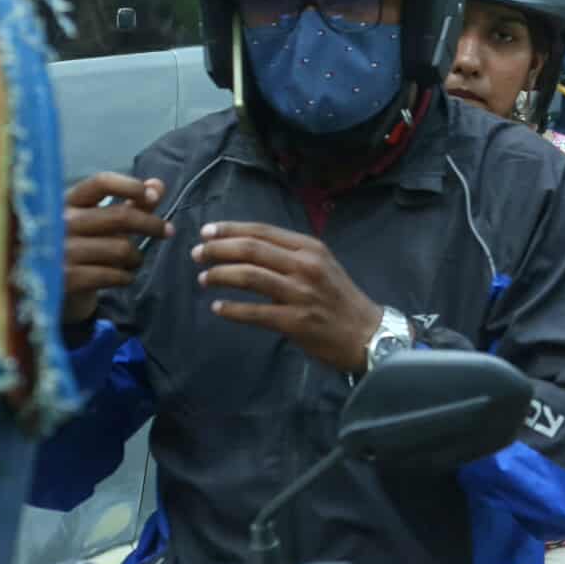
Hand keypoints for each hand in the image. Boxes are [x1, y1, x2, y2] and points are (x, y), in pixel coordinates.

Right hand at [62, 173, 172, 323]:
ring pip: (121, 248)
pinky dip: (126, 277)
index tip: (153, 197)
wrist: (45, 288)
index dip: (131, 186)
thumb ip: (130, 203)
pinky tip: (123, 277)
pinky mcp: (64, 278)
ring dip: (136, 257)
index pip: (101, 182)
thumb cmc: (80, 247)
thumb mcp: (99, 221)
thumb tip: (158, 185)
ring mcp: (60, 250)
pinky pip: (112, 275)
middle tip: (167, 231)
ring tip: (134, 261)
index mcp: (67, 201)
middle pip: (120, 216)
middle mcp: (60, 222)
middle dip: (152, 224)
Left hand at [191, 221, 382, 373]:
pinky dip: (231, 310)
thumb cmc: (340, 298)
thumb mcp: (322, 265)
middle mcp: (305, 266)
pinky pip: (254, 313)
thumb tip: (246, 248)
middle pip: (251, 250)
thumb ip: (290, 255)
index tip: (207, 232)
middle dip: (218, 250)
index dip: (230, 230)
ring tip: (203, 278)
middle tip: (197, 254)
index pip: (263, 231)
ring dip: (220, 275)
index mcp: (310, 248)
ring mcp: (301, 294)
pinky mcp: (296, 322)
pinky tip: (218, 308)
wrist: (366, 334)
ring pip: (249, 276)